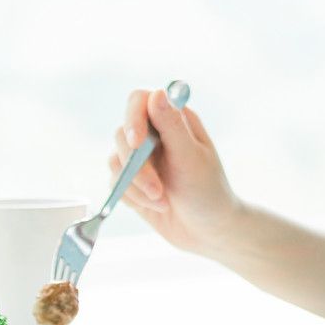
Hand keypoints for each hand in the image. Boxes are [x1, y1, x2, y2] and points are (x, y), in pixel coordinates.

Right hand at [109, 86, 242, 255]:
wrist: (208, 232)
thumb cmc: (207, 191)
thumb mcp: (191, 158)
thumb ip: (171, 126)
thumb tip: (156, 93)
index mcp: (175, 120)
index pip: (140, 100)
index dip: (133, 117)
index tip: (137, 142)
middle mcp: (155, 135)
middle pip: (123, 133)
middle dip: (137, 166)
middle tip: (156, 188)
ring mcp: (142, 158)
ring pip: (116, 160)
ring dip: (136, 185)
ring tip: (162, 200)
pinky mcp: (132, 181)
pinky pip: (116, 182)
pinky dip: (133, 197)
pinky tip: (157, 206)